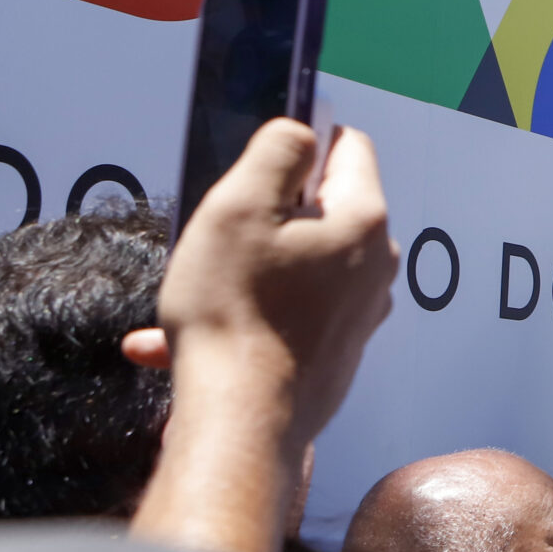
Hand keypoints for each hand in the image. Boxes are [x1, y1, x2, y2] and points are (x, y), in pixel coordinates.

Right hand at [132, 120, 398, 551]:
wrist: (242, 420)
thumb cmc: (235, 310)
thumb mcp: (239, 205)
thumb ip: (276, 152)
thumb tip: (301, 131)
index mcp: (363, 220)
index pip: (349, 147)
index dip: (303, 141)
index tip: (262, 160)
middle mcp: (375, 265)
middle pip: (322, 210)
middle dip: (266, 216)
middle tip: (220, 234)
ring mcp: (359, 313)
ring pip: (295, 268)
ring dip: (243, 273)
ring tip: (189, 297)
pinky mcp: (337, 352)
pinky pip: (286, 316)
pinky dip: (243, 318)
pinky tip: (177, 344)